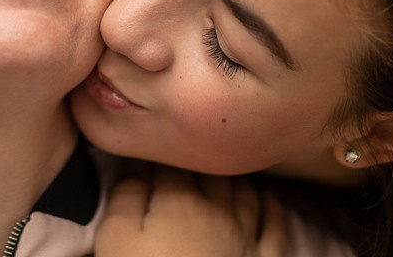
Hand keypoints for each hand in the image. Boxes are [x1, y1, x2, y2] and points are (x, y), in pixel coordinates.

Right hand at [96, 166, 288, 256]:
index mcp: (179, 199)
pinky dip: (273, 206)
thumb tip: (133, 164)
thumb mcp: (116, 239)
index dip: (159, 153)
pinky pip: (276, 225)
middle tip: (183, 161)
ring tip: (220, 170)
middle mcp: (218, 208)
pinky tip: (268, 196)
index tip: (151, 154)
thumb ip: (124, 196)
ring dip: (232, 175)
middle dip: (197, 159)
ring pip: (245, 188)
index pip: (170, 160)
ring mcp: (245, 235)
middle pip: (212, 168)